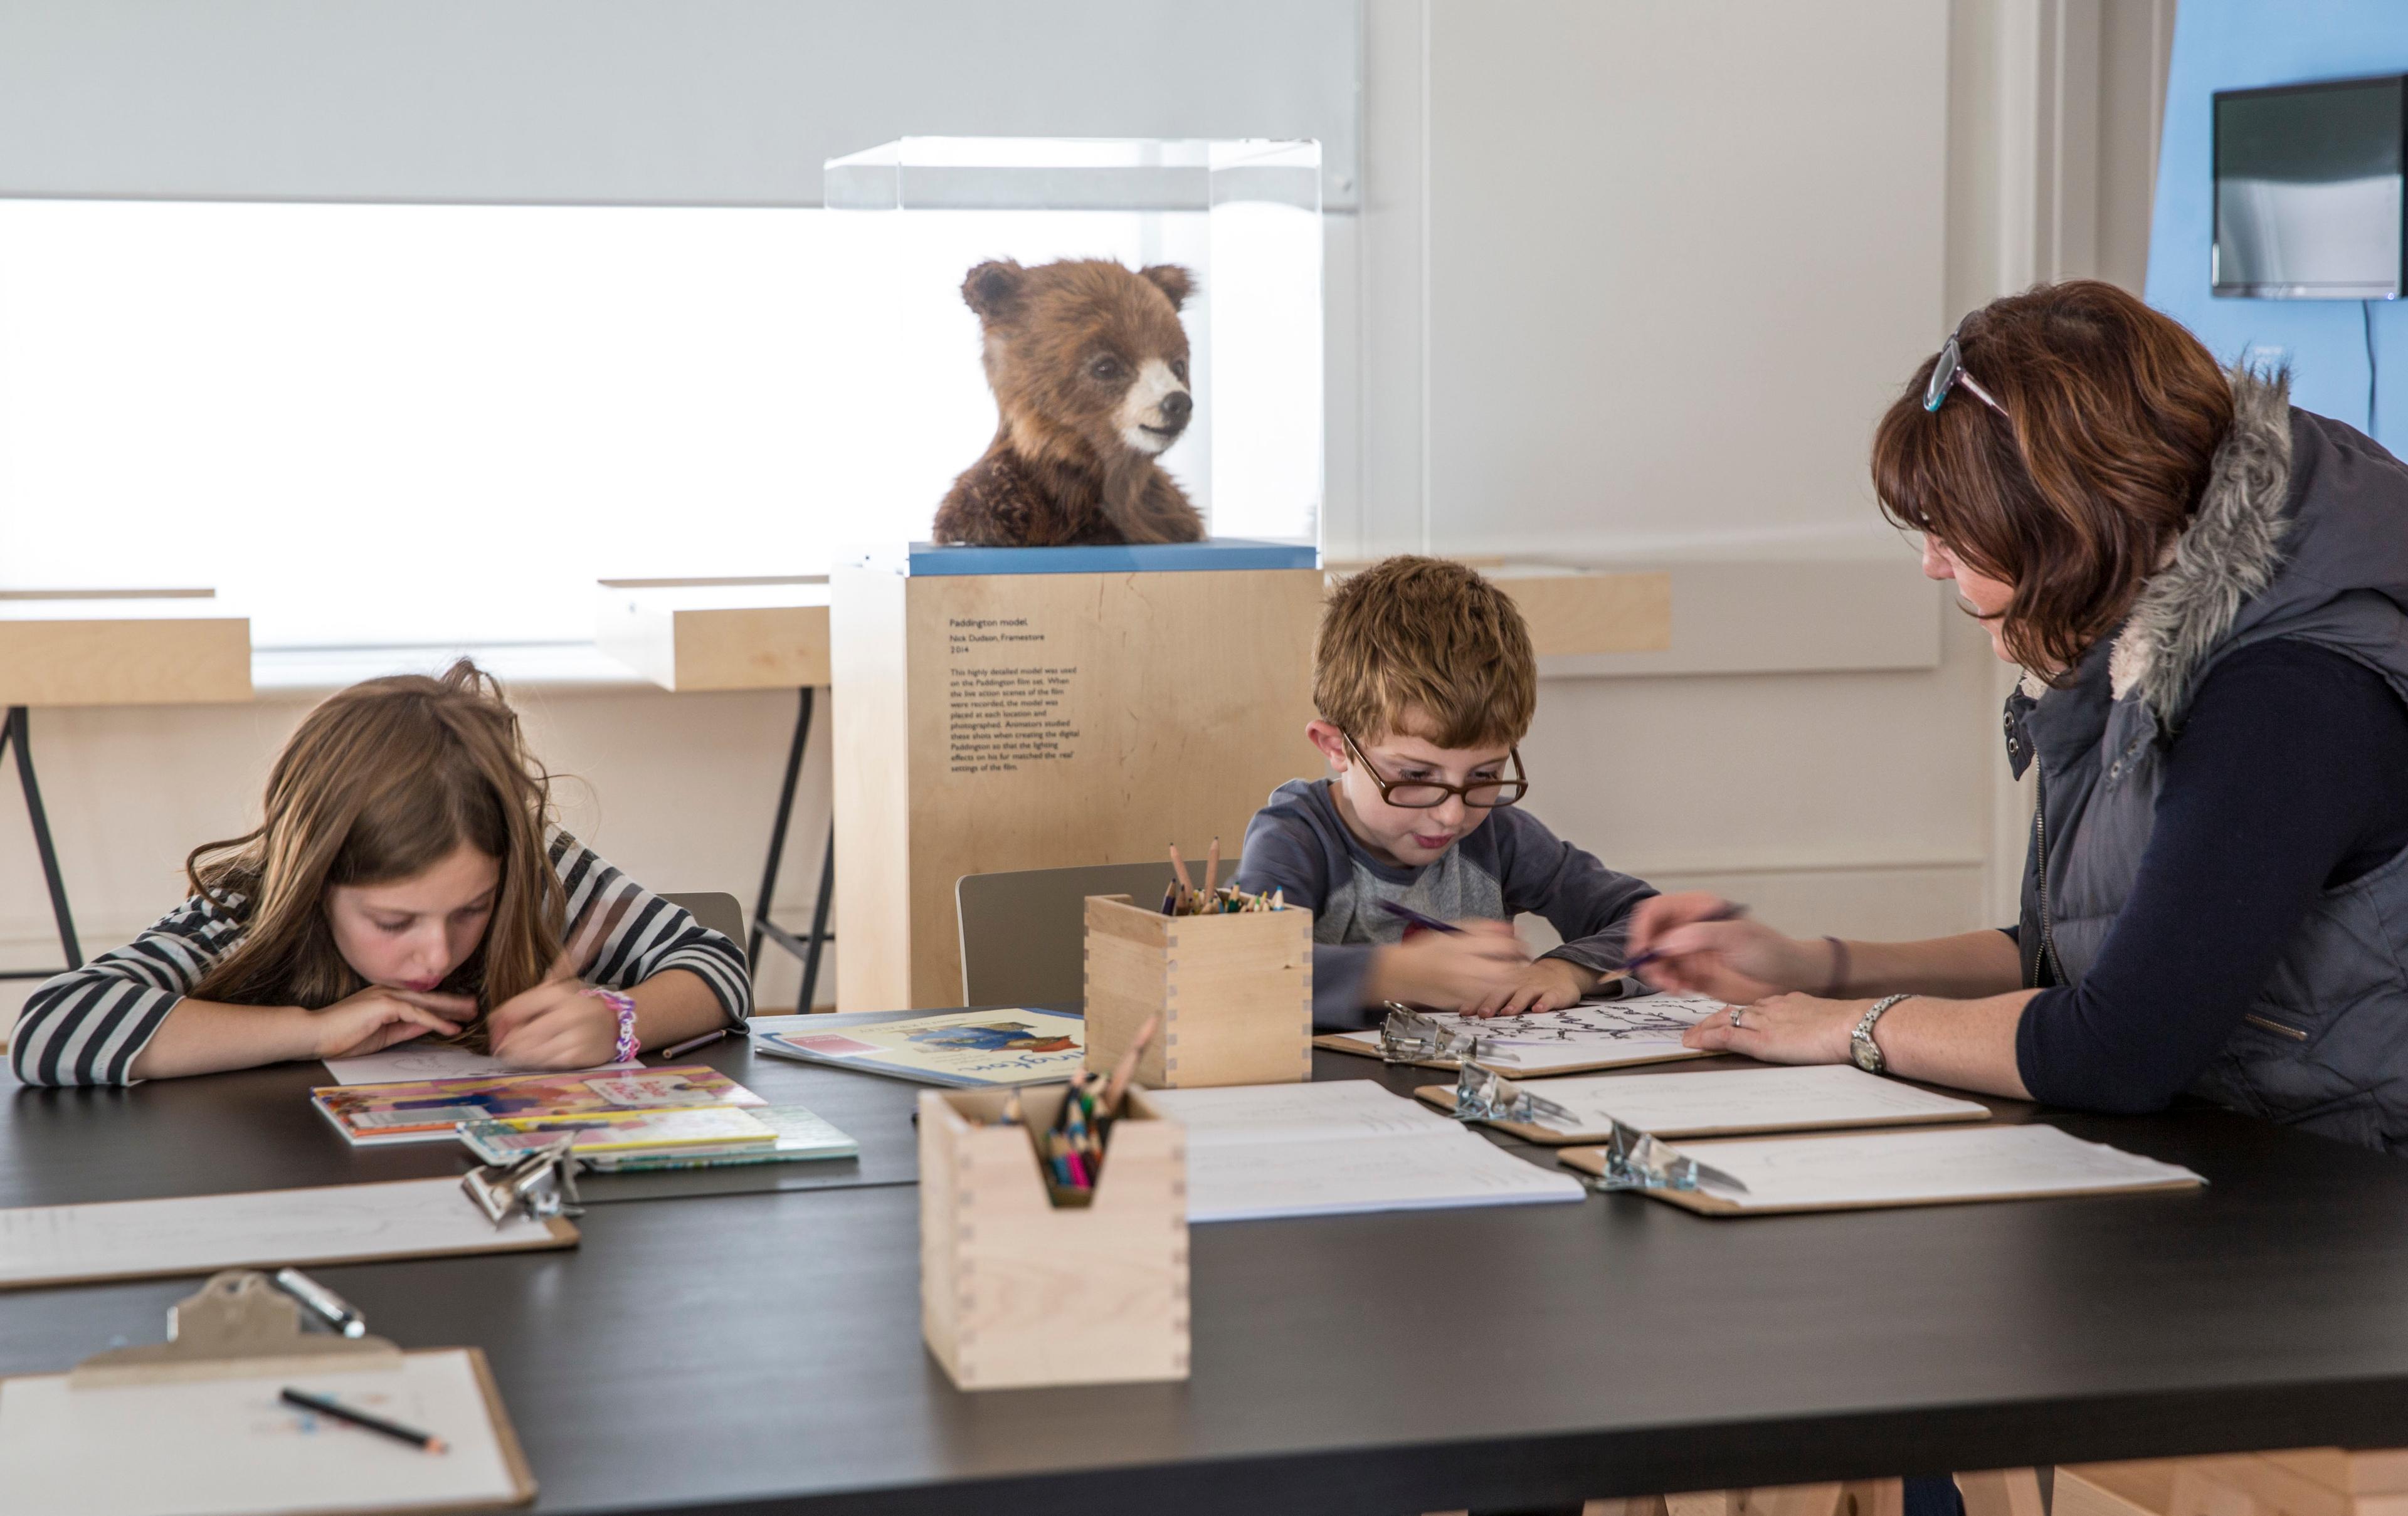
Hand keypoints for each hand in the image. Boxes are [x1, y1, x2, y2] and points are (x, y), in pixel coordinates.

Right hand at [305, 985, 477, 1059]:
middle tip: (475, 1006)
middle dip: (453, 1002)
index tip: (461, 1011)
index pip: (421, 1001)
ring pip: (426, 1002)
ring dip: (451, 1009)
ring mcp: (386, 996)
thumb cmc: (343, 1036)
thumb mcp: (383, 1034)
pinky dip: (435, 1021)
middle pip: (429, 997)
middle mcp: (388, 992)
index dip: (443, 1005)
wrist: (315, 1034)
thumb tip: (429, 1027)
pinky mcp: (384, 1005)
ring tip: (470, 1014)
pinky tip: (451, 1027)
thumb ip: (406, 1028)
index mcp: (386, 998)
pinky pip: (416, 1014)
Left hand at [488, 980, 623, 1068]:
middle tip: (501, 1047)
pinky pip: (545, 1063)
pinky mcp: (577, 1057)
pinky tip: (532, 1060)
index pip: (514, 1009)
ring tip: (514, 1054)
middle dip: (505, 1043)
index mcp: (557, 993)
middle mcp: (565, 1014)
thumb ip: (527, 1001)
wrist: (618, 1024)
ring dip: (516, 1055)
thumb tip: (495, 1018)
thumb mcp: (558, 991)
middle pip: (519, 1035)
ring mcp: (573, 1037)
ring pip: (530, 1052)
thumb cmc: (580, 1008)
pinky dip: (534, 1063)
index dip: (498, 1023)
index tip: (495, 1031)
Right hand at [1367, 921, 1531, 1011]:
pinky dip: (1495, 992)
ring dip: (1509, 980)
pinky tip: (1494, 986)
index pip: (1502, 945)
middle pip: (1506, 969)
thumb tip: (1509, 927)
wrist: (1403, 974)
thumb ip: (1481, 928)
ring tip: (1511, 974)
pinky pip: (1487, 997)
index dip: (1519, 946)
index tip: (1523, 946)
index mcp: (1463, 946)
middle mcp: (1464, 966)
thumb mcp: (1452, 932)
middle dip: (1519, 965)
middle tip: (1523, 962)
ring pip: (1499, 986)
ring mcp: (1463, 986)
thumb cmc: (1427, 950)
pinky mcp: (1461, 1001)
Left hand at [1461, 956, 1596, 1017]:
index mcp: (1507, 983)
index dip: (1476, 1001)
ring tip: (1508, 1012)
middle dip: (1492, 1002)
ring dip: (1516, 1002)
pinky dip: (1544, 1002)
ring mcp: (1538, 987)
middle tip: (1483, 1013)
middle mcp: (1520, 984)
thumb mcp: (1511, 986)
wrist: (1561, 971)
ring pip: (1525, 993)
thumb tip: (1466, 1011)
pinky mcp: (1555, 992)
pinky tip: (1539, 1009)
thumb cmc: (1531, 982)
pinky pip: (1549, 997)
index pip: (1488, 991)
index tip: (1464, 1011)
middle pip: (1504, 991)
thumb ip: (1492, 997)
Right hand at [1626, 892, 1825, 1003]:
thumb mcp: (1737, 937)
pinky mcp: (1693, 975)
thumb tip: (1665, 942)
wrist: (1789, 979)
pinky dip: (1668, 985)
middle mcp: (1689, 929)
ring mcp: (1690, 952)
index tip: (1641, 950)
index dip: (1643, 928)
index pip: (1656, 911)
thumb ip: (1700, 936)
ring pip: (1656, 960)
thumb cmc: (1770, 950)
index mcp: (1697, 909)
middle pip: (1650, 937)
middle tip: (1657, 976)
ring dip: (1657, 974)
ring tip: (1673, 987)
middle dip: (1648, 957)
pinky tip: (1681, 990)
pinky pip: (1668, 978)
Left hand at [1681, 993, 1862, 1064]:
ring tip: (1688, 1038)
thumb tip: (1815, 1034)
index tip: (1728, 1018)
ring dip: (1704, 1029)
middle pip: (1735, 1011)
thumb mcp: (1828, 1019)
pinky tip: (1693, 1043)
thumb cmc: (1852, 1026)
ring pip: (1725, 1021)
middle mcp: (1773, 1008)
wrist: (1856, 1026)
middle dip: (1713, 1019)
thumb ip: (1814, 1023)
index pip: (1755, 1007)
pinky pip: (1728, 1036)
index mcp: (1789, 1002)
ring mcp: (1766, 1023)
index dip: (1738, 1013)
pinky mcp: (1763, 1040)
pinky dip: (1708, 1038)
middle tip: (1697, 1028)